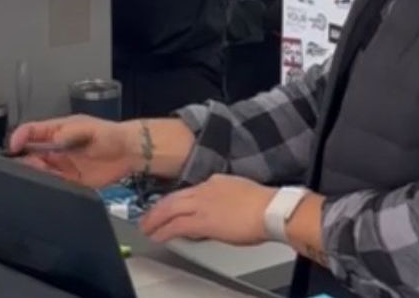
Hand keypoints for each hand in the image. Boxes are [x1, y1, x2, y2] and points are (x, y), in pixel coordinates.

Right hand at [9, 115, 138, 187]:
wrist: (131, 153)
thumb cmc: (112, 134)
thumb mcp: (91, 128)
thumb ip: (71, 133)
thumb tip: (53, 140)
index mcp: (58, 132)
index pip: (31, 132)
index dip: (19, 138)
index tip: (13, 147)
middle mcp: (56, 149)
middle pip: (30, 155)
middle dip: (23, 162)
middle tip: (28, 168)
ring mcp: (62, 166)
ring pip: (39, 173)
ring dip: (34, 176)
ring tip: (38, 178)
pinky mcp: (71, 182)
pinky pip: (54, 186)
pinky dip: (48, 189)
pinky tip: (48, 190)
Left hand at [140, 175, 274, 245]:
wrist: (271, 209)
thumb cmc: (265, 205)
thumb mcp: (242, 193)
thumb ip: (227, 198)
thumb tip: (222, 210)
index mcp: (217, 181)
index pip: (189, 190)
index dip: (176, 201)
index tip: (170, 207)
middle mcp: (206, 188)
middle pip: (173, 198)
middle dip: (157, 209)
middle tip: (148, 218)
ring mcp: (202, 204)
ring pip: (169, 209)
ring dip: (155, 220)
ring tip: (147, 228)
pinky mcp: (202, 221)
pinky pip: (176, 226)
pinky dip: (164, 231)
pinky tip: (158, 236)